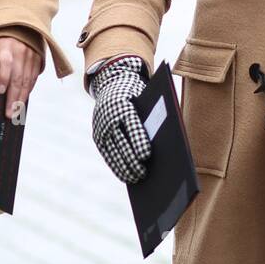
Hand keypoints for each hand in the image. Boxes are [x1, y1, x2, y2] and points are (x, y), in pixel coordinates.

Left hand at [0, 37, 42, 119]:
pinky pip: (33, 79)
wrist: (19, 26)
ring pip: (27, 81)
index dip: (3, 77)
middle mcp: (20, 51)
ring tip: (15, 112)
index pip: (5, 63)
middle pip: (18, 77)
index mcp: (5, 46)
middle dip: (12, 98)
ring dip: (21, 99)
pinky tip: (22, 101)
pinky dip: (27, 91)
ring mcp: (32, 56)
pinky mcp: (38, 60)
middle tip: (8, 114)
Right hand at [90, 55, 150, 183]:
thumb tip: (166, 137)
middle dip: (132, 159)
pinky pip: (108, 154)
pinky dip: (116, 166)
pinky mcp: (98, 137)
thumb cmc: (138, 95)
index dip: (139, 141)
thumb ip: (153, 115)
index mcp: (124, 105)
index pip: (132, 124)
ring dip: (124, 166)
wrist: (111, 84)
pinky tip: (126, 176)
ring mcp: (101, 128)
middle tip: (145, 173)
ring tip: (137, 178)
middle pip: (122, 141)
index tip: (147, 155)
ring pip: (113, 151)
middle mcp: (110, 117)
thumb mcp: (146, 98)